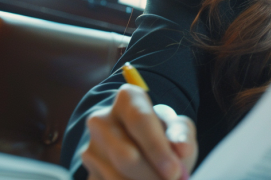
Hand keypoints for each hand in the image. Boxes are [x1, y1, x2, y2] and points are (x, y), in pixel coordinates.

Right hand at [82, 84, 197, 179]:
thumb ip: (182, 136)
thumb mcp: (177, 128)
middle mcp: (101, 119)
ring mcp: (90, 147)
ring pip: (116, 177)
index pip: (140, 120)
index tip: (174, 170)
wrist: (142, 146)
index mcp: (128, 99)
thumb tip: (182, 149)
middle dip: (152, 175)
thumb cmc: (163, 134)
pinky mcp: (88, 171)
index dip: (157, 148)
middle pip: (126, 155)